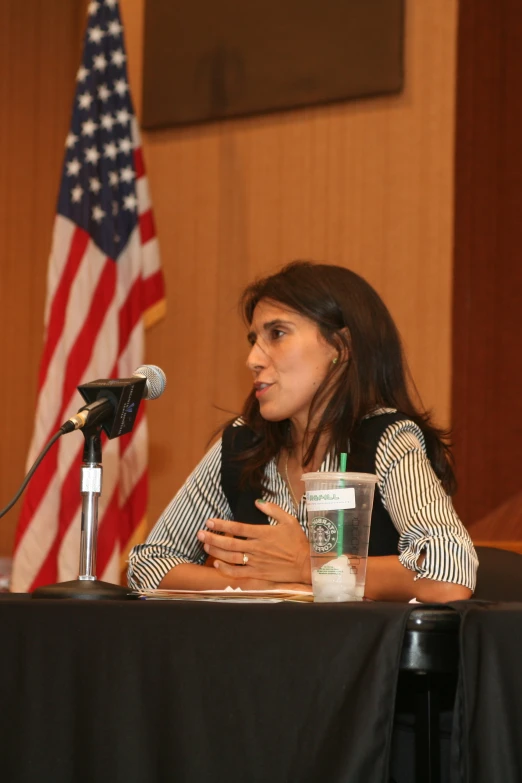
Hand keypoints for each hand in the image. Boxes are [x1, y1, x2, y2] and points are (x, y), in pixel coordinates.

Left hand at [197, 500, 311, 583]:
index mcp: (263, 533)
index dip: (222, 524)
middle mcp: (257, 548)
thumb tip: (257, 502)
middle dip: (212, 538)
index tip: (209, 521)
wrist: (306, 564)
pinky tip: (217, 564)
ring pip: (231, 557)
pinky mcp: (258, 574)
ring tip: (205, 546)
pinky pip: (238, 572)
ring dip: (216, 552)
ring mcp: (256, 562)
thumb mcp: (289, 520)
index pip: (238, 528)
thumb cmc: (297, 541)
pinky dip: (226, 569)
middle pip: (230, 543)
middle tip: (199, 534)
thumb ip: (273, 509)